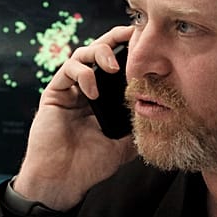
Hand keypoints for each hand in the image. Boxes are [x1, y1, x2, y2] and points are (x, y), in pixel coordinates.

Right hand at [11, 25, 137, 211]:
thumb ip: (138, 126)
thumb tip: (162, 114)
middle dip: (115, 39)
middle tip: (132, 36)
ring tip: (113, 67)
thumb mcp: (125, 145)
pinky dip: (83, 75)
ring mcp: (70, 89)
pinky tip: (93, 92)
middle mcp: (86, 89)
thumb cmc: (90, 165)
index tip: (149, 43)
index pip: (117, 65)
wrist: (64, 180)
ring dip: (99, 53)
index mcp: (104, 98)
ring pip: (82, 53)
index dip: (130, 50)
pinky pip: (68, 70)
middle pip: (99, 50)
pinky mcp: (54, 93)